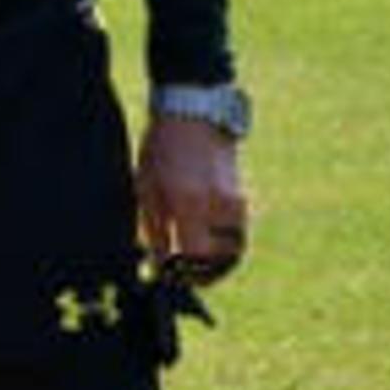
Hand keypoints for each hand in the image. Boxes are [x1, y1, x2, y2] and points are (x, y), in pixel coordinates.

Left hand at [138, 115, 250, 286]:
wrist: (194, 115)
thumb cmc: (162, 150)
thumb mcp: (147, 189)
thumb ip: (156, 230)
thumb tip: (159, 264)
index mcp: (190, 202)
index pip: (196, 255)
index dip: (184, 271)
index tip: (171, 274)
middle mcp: (218, 206)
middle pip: (221, 259)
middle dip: (203, 273)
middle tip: (185, 274)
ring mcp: (235, 202)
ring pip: (234, 249)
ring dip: (217, 262)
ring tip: (196, 262)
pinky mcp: (242, 197)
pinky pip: (237, 233)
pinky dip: (225, 245)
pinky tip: (206, 243)